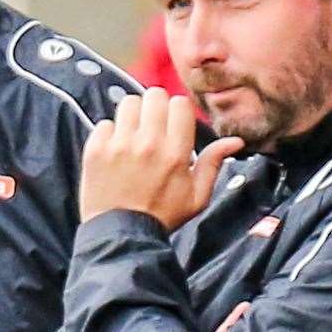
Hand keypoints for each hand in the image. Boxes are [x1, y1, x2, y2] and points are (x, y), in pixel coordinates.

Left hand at [80, 88, 244, 231]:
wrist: (122, 235)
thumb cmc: (162, 216)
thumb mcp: (196, 197)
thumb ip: (213, 164)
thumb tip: (235, 141)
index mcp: (176, 153)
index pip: (179, 104)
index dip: (178, 111)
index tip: (174, 124)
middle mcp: (148, 144)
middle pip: (154, 95)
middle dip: (156, 107)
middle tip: (154, 126)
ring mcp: (119, 145)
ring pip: (129, 103)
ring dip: (134, 116)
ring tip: (134, 135)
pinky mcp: (96, 149)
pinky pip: (105, 123)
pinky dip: (111, 133)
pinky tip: (116, 150)